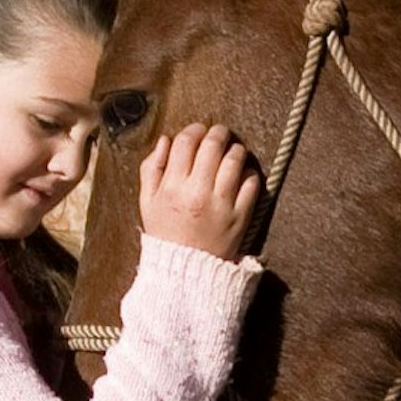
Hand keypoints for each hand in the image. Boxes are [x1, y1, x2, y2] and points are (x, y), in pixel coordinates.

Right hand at [138, 120, 261, 259]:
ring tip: (232, 151)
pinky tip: (241, 174)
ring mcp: (221, 204)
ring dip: (236, 149)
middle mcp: (197, 192)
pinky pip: (252, 182)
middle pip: (213, 144)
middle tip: (219, 133)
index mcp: (172, 187)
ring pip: (235, 159)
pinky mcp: (240, 216)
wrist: (185, 272)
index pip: (186, 142)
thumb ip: (152, 169)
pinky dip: (249, 172)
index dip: (193, 129)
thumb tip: (165, 140)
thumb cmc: (166, 233)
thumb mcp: (148, 202)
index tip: (198, 131)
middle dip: (218, 132)